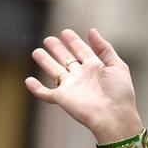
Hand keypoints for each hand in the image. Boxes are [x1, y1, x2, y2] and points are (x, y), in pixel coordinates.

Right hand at [24, 28, 142, 141]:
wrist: (114, 116)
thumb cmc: (120, 93)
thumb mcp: (117, 66)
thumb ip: (104, 48)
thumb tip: (91, 30)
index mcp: (95, 68)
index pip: (82, 51)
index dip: (74, 41)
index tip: (66, 32)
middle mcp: (82, 76)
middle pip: (66, 59)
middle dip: (58, 49)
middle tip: (49, 39)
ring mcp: (71, 87)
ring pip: (54, 72)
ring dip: (45, 62)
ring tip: (37, 52)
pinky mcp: (62, 98)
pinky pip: (45, 93)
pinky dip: (36, 89)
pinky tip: (28, 81)